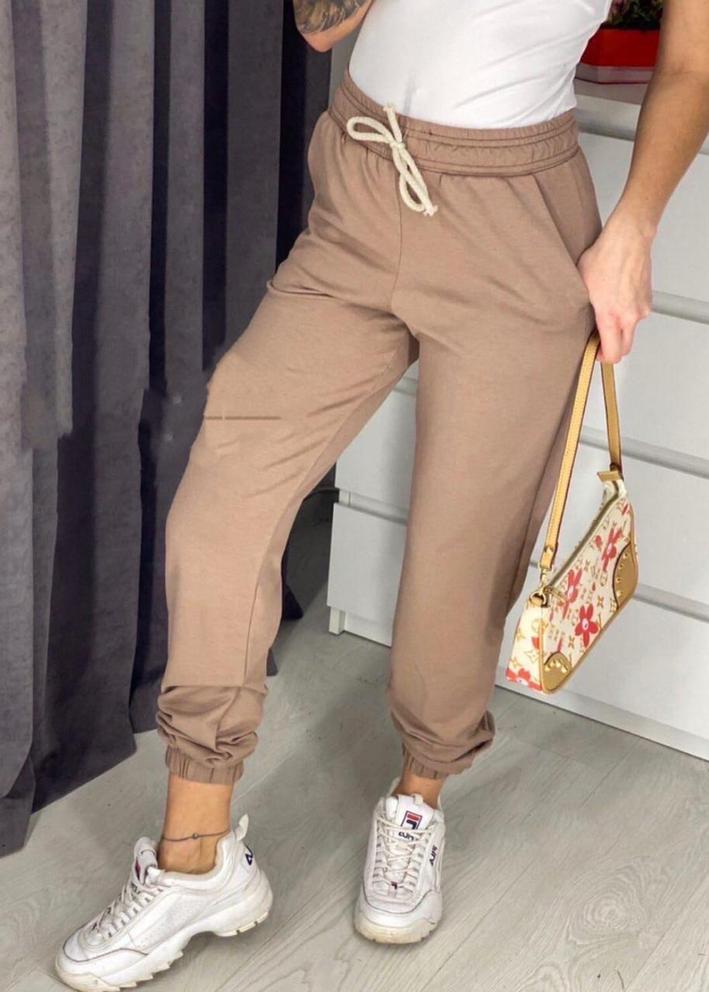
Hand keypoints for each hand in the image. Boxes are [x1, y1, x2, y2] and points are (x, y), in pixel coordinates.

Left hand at [577, 210, 653, 363]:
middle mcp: (631, 316)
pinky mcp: (647, 300)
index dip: (601, 358)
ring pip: (631, 331)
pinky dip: (627, 316)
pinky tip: (617, 301)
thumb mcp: (581, 287)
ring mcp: (642, 309)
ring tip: (606, 314)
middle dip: (611, 349)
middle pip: (624, 348)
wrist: (627, 239)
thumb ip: (581, 310)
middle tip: (598, 340)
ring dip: (620, 331)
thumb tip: (575, 322)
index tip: (593, 352)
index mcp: (612, 317)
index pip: (612, 354)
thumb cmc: (604, 258)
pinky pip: (636, 316)